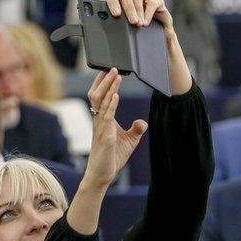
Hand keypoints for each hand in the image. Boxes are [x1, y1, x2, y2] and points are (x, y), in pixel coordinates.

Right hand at [83, 69, 146, 186]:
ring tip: (115, 75)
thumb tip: (142, 122)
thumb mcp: (129, 140)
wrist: (103, 174)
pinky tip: (115, 95)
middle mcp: (99, 121)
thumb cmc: (112, 157)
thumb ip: (135, 129)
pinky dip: (111, 105)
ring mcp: (101, 128)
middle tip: (112, 67)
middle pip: (97, 95)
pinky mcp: (104, 136)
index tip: (109, 71)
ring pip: (101, 102)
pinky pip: (107, 117)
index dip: (103, 84)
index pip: (100, 97)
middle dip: (104, 81)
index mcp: (103, 120)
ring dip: (108, 87)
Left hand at [105, 0, 190, 93]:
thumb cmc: (135, 39)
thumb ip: (113, 32)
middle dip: (128, 8)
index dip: (112, 2)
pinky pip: (153, 1)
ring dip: (138, 10)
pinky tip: (146, 23)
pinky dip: (149, 12)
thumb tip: (101, 39)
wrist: (156, 43)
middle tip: (132, 22)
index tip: (115, 14)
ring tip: (138, 25)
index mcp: (118, 2)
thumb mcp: (122, 35)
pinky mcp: (157, 1)